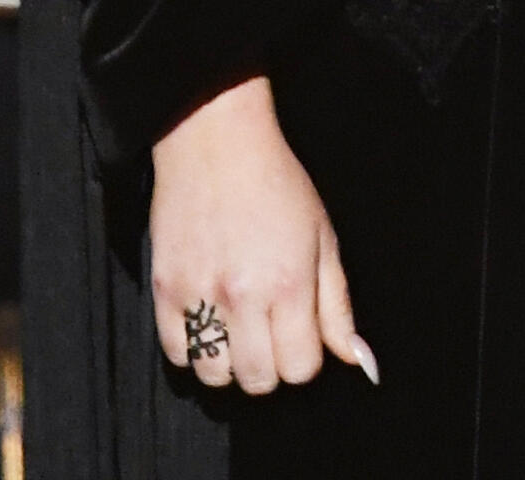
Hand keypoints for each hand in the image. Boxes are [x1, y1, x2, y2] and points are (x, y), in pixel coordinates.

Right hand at [148, 76, 377, 394]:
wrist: (216, 143)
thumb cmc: (277, 184)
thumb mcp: (324, 239)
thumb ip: (338, 307)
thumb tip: (359, 362)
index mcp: (290, 285)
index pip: (300, 369)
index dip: (304, 360)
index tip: (299, 337)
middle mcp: (244, 297)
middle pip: (258, 380)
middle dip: (270, 368)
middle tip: (269, 335)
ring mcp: (200, 295)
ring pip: (215, 375)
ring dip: (231, 364)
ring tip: (237, 331)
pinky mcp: (165, 289)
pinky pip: (177, 354)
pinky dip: (193, 350)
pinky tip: (208, 323)